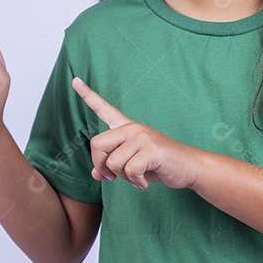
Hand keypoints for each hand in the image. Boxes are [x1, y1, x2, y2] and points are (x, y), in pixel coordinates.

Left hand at [71, 76, 200, 189]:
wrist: (187, 167)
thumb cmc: (159, 165)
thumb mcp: (131, 166)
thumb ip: (112, 167)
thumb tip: (95, 174)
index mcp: (126, 127)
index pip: (103, 108)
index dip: (87, 95)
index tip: (75, 81)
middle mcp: (132, 128)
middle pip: (97, 144)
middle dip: (101, 165)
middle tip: (113, 176)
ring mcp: (142, 137)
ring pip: (113, 163)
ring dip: (123, 178)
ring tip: (137, 178)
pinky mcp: (151, 149)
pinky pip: (130, 171)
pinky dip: (135, 182)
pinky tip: (144, 182)